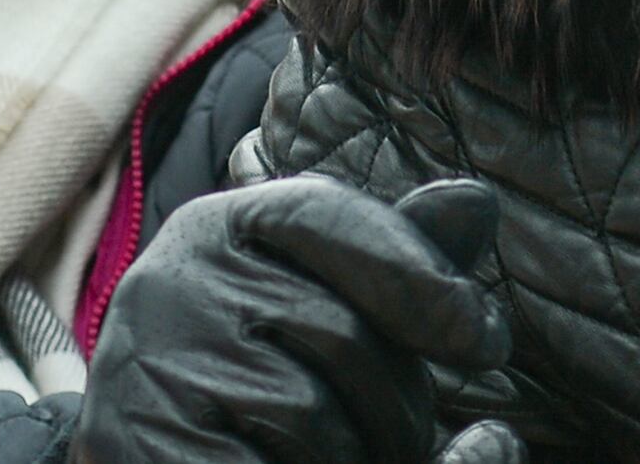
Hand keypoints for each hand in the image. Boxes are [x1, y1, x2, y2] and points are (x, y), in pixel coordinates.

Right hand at [83, 176, 514, 463]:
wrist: (161, 451)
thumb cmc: (259, 385)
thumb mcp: (325, 311)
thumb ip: (396, 264)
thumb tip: (477, 201)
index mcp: (217, 229)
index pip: (329, 217)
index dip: (420, 274)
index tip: (488, 342)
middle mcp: (171, 283)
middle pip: (341, 331)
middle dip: (401, 401)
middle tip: (405, 440)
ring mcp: (152, 370)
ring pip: (312, 413)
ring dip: (361, 454)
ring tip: (349, 459)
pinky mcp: (151, 446)